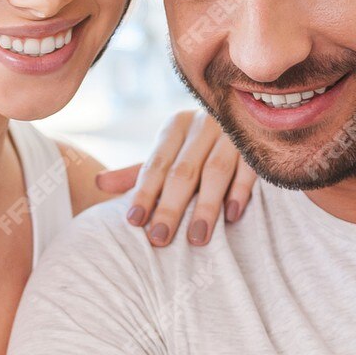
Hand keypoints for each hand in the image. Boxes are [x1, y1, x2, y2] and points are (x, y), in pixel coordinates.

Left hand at [96, 108, 255, 246]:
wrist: (246, 115)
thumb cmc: (199, 144)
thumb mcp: (168, 152)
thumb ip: (138, 171)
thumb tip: (98, 184)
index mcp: (175, 126)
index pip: (155, 164)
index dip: (143, 193)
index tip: (134, 222)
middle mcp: (202, 124)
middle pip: (182, 171)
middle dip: (170, 207)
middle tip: (159, 239)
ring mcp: (231, 132)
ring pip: (215, 171)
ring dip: (205, 206)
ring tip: (196, 239)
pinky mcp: (258, 142)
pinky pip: (249, 167)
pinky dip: (240, 191)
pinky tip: (232, 216)